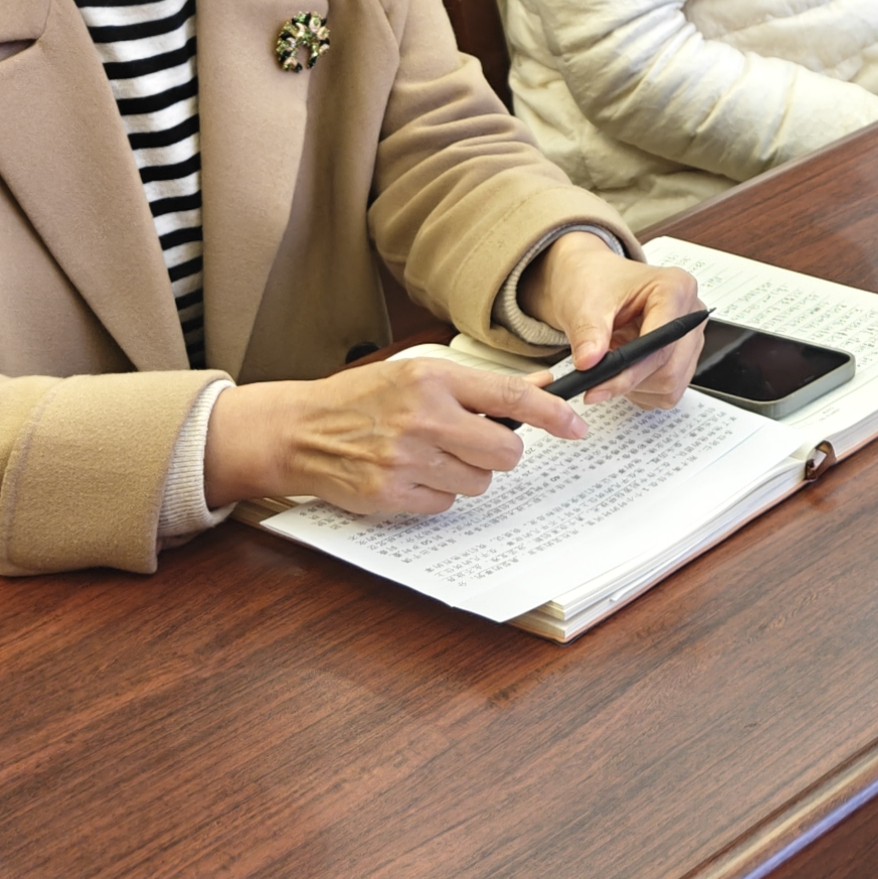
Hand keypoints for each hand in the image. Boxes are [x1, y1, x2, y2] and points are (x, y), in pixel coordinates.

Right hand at [203, 354, 577, 516]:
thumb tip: (540, 384)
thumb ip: (478, 385)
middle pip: (504, 451)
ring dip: (465, 474)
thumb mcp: (418, 374)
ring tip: (430, 456)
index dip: (551, 414)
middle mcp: (422, 417)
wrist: (300, 430)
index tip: (577, 426)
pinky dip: (436, 494)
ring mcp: (406, 459)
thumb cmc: (363, 399)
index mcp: (432, 378)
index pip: (509, 396)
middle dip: (500, 452)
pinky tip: (410, 475)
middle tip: (475, 444)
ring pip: (478, 482)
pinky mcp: (391, 494)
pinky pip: (445, 504)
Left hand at [526, 239, 707, 410]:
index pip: (661, 343)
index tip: (597, 385)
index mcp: (675, 288)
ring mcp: (690, 339)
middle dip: (630, 380)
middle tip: (596, 380)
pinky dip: (642, 391)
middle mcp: (690, 314)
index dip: (629, 370)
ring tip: (610, 366)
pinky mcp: (684, 360)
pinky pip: (668, 392)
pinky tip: (624, 370)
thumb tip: (589, 364)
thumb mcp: (584, 303)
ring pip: (671, 385)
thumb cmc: (595, 282)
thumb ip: (588, 333)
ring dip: (635, 387)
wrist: (593, 281)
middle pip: (670, 369)